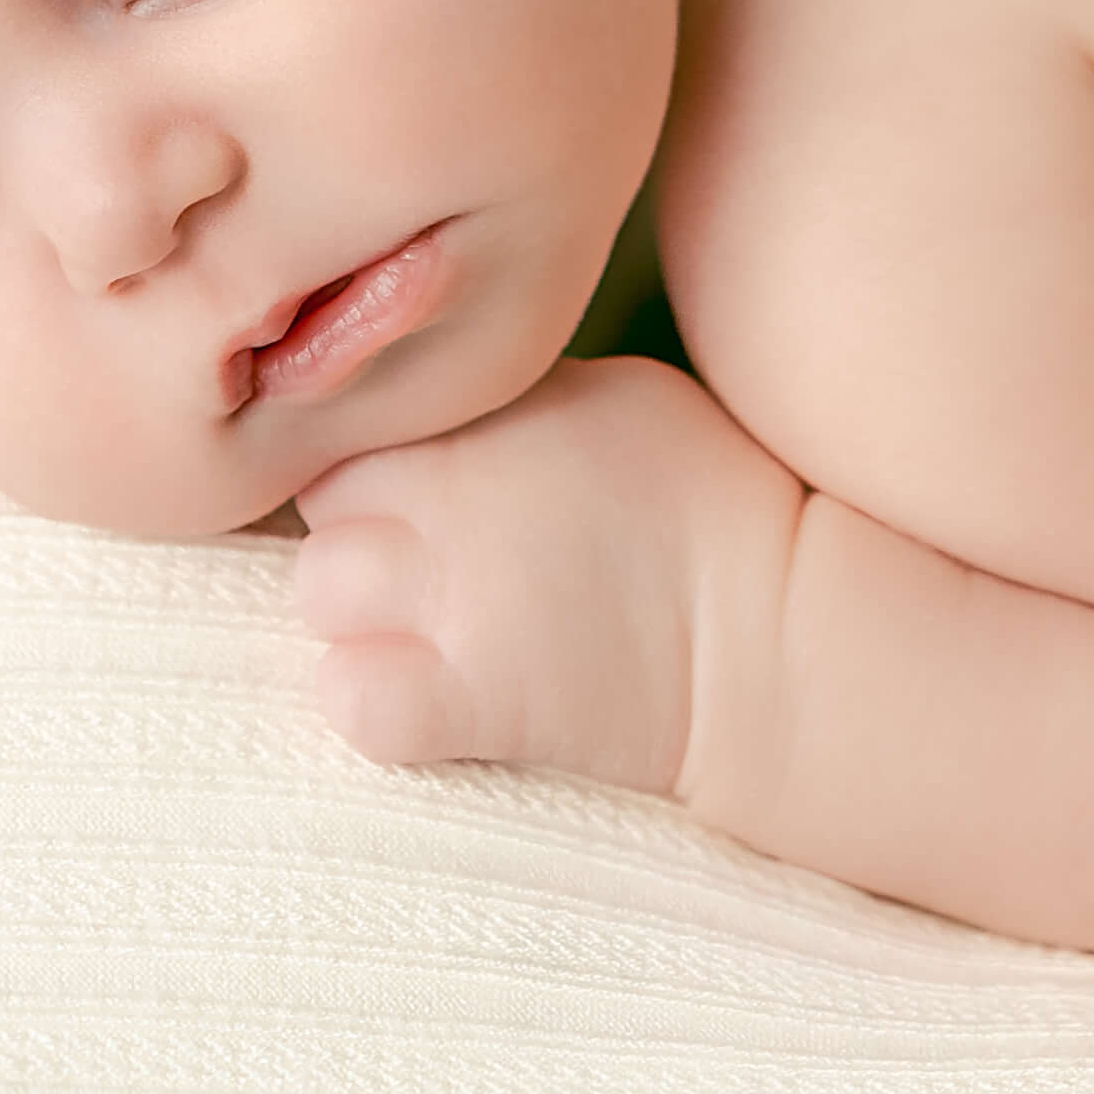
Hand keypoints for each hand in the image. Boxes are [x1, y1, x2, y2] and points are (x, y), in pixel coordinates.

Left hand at [289, 354, 734, 785]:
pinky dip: (369, 700)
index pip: (351, 419)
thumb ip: (506, 393)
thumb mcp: (611, 391)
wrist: (775, 630)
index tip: (413, 488)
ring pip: (318, 595)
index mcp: (487, 417)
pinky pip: (351, 701)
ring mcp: (455, 605)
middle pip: (320, 504)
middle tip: (421, 559)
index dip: (371, 458)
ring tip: (424, 625)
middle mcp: (455, 501)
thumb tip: (439, 395)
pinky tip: (424, 693)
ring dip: (357, 611)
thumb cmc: (709, 496)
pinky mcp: (472, 703)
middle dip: (357, 528)